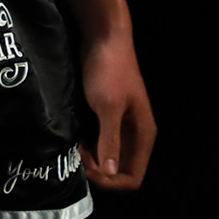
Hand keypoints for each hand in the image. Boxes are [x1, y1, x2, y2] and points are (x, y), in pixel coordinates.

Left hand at [79, 33, 155, 189]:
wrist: (104, 38)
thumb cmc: (109, 70)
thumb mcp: (108, 107)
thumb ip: (110, 140)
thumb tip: (111, 172)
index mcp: (143, 134)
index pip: (133, 177)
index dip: (110, 180)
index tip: (88, 168)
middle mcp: (136, 133)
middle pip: (120, 170)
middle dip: (99, 171)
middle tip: (78, 156)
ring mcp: (122, 124)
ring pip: (110, 157)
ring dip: (93, 159)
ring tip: (75, 148)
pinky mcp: (108, 115)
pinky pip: (101, 142)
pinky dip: (89, 147)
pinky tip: (75, 138)